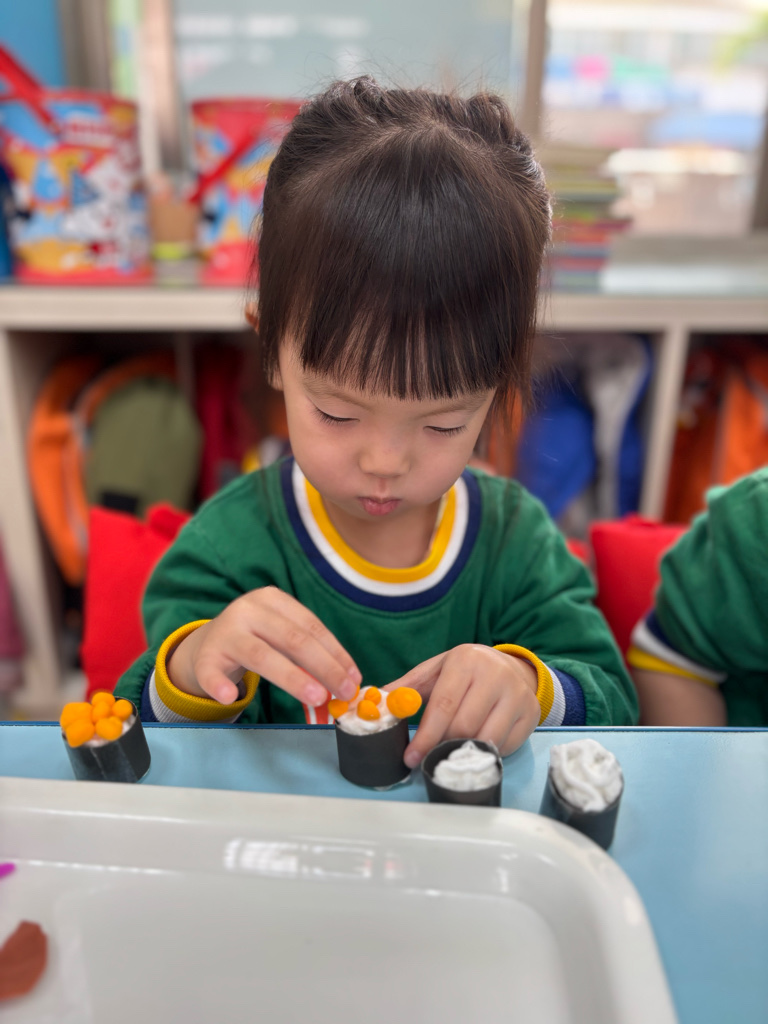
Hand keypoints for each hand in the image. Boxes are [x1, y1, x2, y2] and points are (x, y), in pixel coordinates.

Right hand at [166, 587, 360, 705]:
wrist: (207, 643)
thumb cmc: (256, 639)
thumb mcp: (280, 634)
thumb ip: (308, 652)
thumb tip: (346, 681)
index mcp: (272, 599)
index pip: (311, 626)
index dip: (336, 653)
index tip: (353, 678)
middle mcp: (248, 610)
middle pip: (293, 640)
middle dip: (324, 667)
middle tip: (343, 693)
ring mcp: (225, 632)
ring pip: (262, 656)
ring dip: (293, 678)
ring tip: (317, 698)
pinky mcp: (205, 656)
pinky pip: (211, 673)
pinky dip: (219, 685)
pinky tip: (230, 697)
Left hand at [386, 645, 539, 767]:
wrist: (512, 666)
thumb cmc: (467, 671)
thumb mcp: (437, 670)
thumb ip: (408, 687)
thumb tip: (378, 701)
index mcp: (467, 661)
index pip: (443, 705)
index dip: (426, 736)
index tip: (411, 757)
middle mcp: (496, 675)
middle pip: (465, 726)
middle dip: (442, 746)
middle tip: (428, 758)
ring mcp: (518, 696)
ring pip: (486, 739)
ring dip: (463, 752)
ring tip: (448, 754)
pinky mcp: (531, 715)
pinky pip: (505, 746)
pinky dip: (485, 752)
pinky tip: (473, 748)